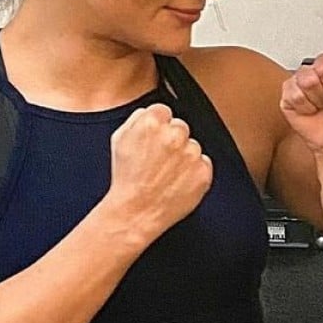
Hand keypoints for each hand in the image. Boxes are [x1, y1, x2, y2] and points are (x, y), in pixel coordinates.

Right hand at [106, 104, 212, 238]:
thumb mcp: (120, 140)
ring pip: (193, 146)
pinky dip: (194, 172)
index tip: (155, 139)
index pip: (164, 111)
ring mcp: (191, 153)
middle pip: (180, 127)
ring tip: (166, 174)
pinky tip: (177, 182)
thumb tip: (149, 112)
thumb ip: (137, 119)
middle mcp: (174, 135)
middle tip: (159, 160)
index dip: (158, 126)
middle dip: (172, 140)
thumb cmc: (126, 179)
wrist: (136, 211)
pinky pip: (203, 164)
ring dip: (184, 157)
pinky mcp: (203, 171)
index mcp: (152, 123)